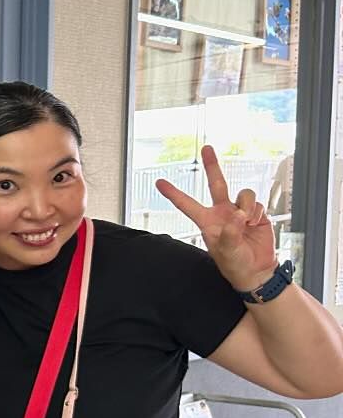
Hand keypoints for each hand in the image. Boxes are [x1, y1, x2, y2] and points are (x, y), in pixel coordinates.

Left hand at [157, 145, 277, 290]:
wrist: (257, 270)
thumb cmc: (235, 263)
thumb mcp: (227, 252)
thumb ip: (230, 233)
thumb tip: (237, 215)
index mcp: (207, 222)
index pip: (187, 204)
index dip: (173, 193)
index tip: (159, 182)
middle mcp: (222, 212)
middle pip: (217, 183)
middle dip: (212, 165)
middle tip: (206, 148)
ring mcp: (238, 211)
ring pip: (243, 194)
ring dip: (247, 205)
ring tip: (247, 222)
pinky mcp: (255, 212)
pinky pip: (257, 203)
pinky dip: (257, 212)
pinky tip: (255, 223)